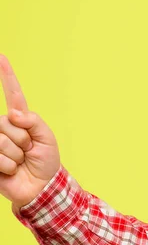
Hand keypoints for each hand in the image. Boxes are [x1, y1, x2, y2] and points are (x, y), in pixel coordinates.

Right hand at [0, 54, 59, 208]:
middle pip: (6, 122)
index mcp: (20, 119)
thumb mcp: (46, 137)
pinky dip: (8, 166)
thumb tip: (13, 114)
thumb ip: (33, 121)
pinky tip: (11, 171)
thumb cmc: (46, 161)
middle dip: (22, 139)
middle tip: (28, 151)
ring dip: (16, 154)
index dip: (7, 76)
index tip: (2, 58)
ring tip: (20, 161)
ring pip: (1, 141)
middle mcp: (4, 128)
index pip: (12, 94)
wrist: (41, 187)